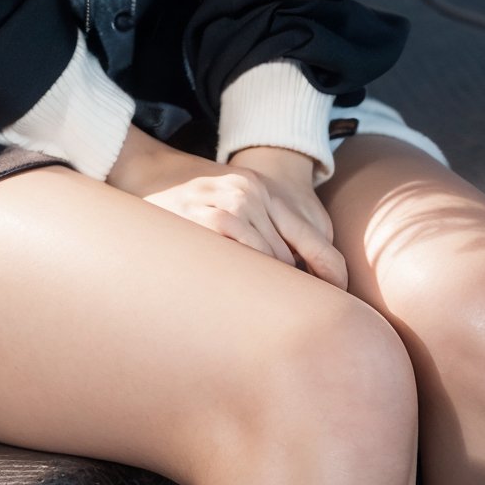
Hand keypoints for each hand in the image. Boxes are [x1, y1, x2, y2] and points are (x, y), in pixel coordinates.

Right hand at [107, 126, 346, 286]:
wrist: (143, 168)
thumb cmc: (187, 196)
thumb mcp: (232, 198)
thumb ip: (260, 227)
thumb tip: (296, 277)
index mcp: (264, 190)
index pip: (316, 242)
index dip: (333, 277)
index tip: (340, 304)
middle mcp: (252, 193)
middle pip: (291, 260)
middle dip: (290, 288)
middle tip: (279, 315)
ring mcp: (230, 205)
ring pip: (269, 264)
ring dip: (263, 288)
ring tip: (248, 306)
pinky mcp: (208, 219)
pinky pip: (244, 260)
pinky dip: (245, 280)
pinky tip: (231, 290)